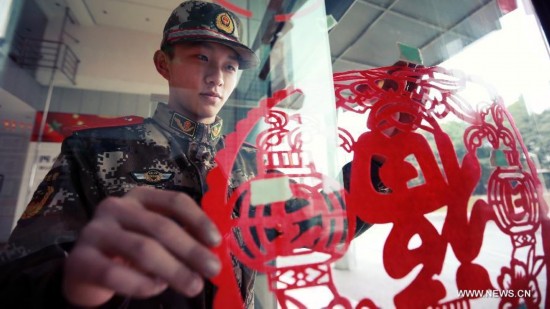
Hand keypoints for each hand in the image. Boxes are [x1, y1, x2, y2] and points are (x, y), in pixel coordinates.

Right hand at [62, 186, 221, 306]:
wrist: (84, 270)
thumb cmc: (128, 249)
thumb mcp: (154, 238)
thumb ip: (179, 238)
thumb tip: (212, 251)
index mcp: (140, 197)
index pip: (175, 201)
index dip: (198, 220)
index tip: (216, 241)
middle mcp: (117, 207)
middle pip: (161, 226)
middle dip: (191, 250)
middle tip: (213, 270)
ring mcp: (96, 231)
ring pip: (142, 248)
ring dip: (173, 269)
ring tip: (193, 286)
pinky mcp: (81, 259)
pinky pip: (114, 273)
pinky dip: (140, 283)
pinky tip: (156, 289)